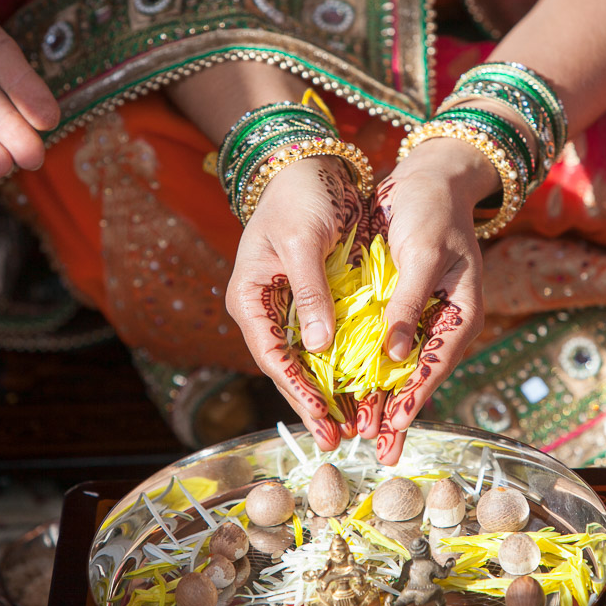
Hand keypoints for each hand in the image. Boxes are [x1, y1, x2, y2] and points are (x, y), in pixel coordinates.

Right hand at [227, 156, 369, 451]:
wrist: (307, 166)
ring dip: (325, 391)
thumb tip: (319, 348)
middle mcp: (263, 308)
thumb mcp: (302, 243)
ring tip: (349, 424)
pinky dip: (337, 365)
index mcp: (250, 297)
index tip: (324, 418)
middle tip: (338, 439)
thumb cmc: (299, 198)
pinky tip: (355, 386)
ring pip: (304, 359)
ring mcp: (284, 305)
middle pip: (287, 367)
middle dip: (312, 404)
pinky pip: (321, 341)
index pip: (272, 356)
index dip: (298, 391)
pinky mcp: (308, 298)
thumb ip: (309, 293)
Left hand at [368, 137, 489, 463]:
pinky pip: (389, 344)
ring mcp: (425, 313)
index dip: (414, 398)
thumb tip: (394, 355)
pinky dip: (373, 367)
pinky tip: (356, 388)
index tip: (393, 427)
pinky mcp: (404, 303)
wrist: (429, 176)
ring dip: (385, 397)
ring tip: (364, 432)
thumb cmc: (431, 210)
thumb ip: (409, 304)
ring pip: (403, 365)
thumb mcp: (421, 253)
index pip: (435, 365)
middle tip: (380, 451)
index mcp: (462, 312)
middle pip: (420, 375)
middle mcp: (445, 319)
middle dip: (399, 413)